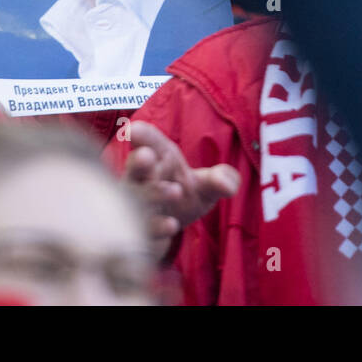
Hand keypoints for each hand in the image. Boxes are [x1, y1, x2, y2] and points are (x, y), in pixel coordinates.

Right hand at [121, 121, 239, 259]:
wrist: (168, 229)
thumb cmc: (185, 195)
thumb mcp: (206, 185)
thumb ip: (221, 180)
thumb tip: (226, 182)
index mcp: (157, 160)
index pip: (148, 143)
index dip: (142, 135)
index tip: (135, 129)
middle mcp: (141, 180)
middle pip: (134, 168)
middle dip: (138, 162)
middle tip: (146, 155)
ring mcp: (137, 206)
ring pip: (138, 199)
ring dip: (154, 193)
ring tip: (177, 191)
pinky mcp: (142, 232)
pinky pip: (145, 229)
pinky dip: (158, 226)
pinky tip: (172, 225)